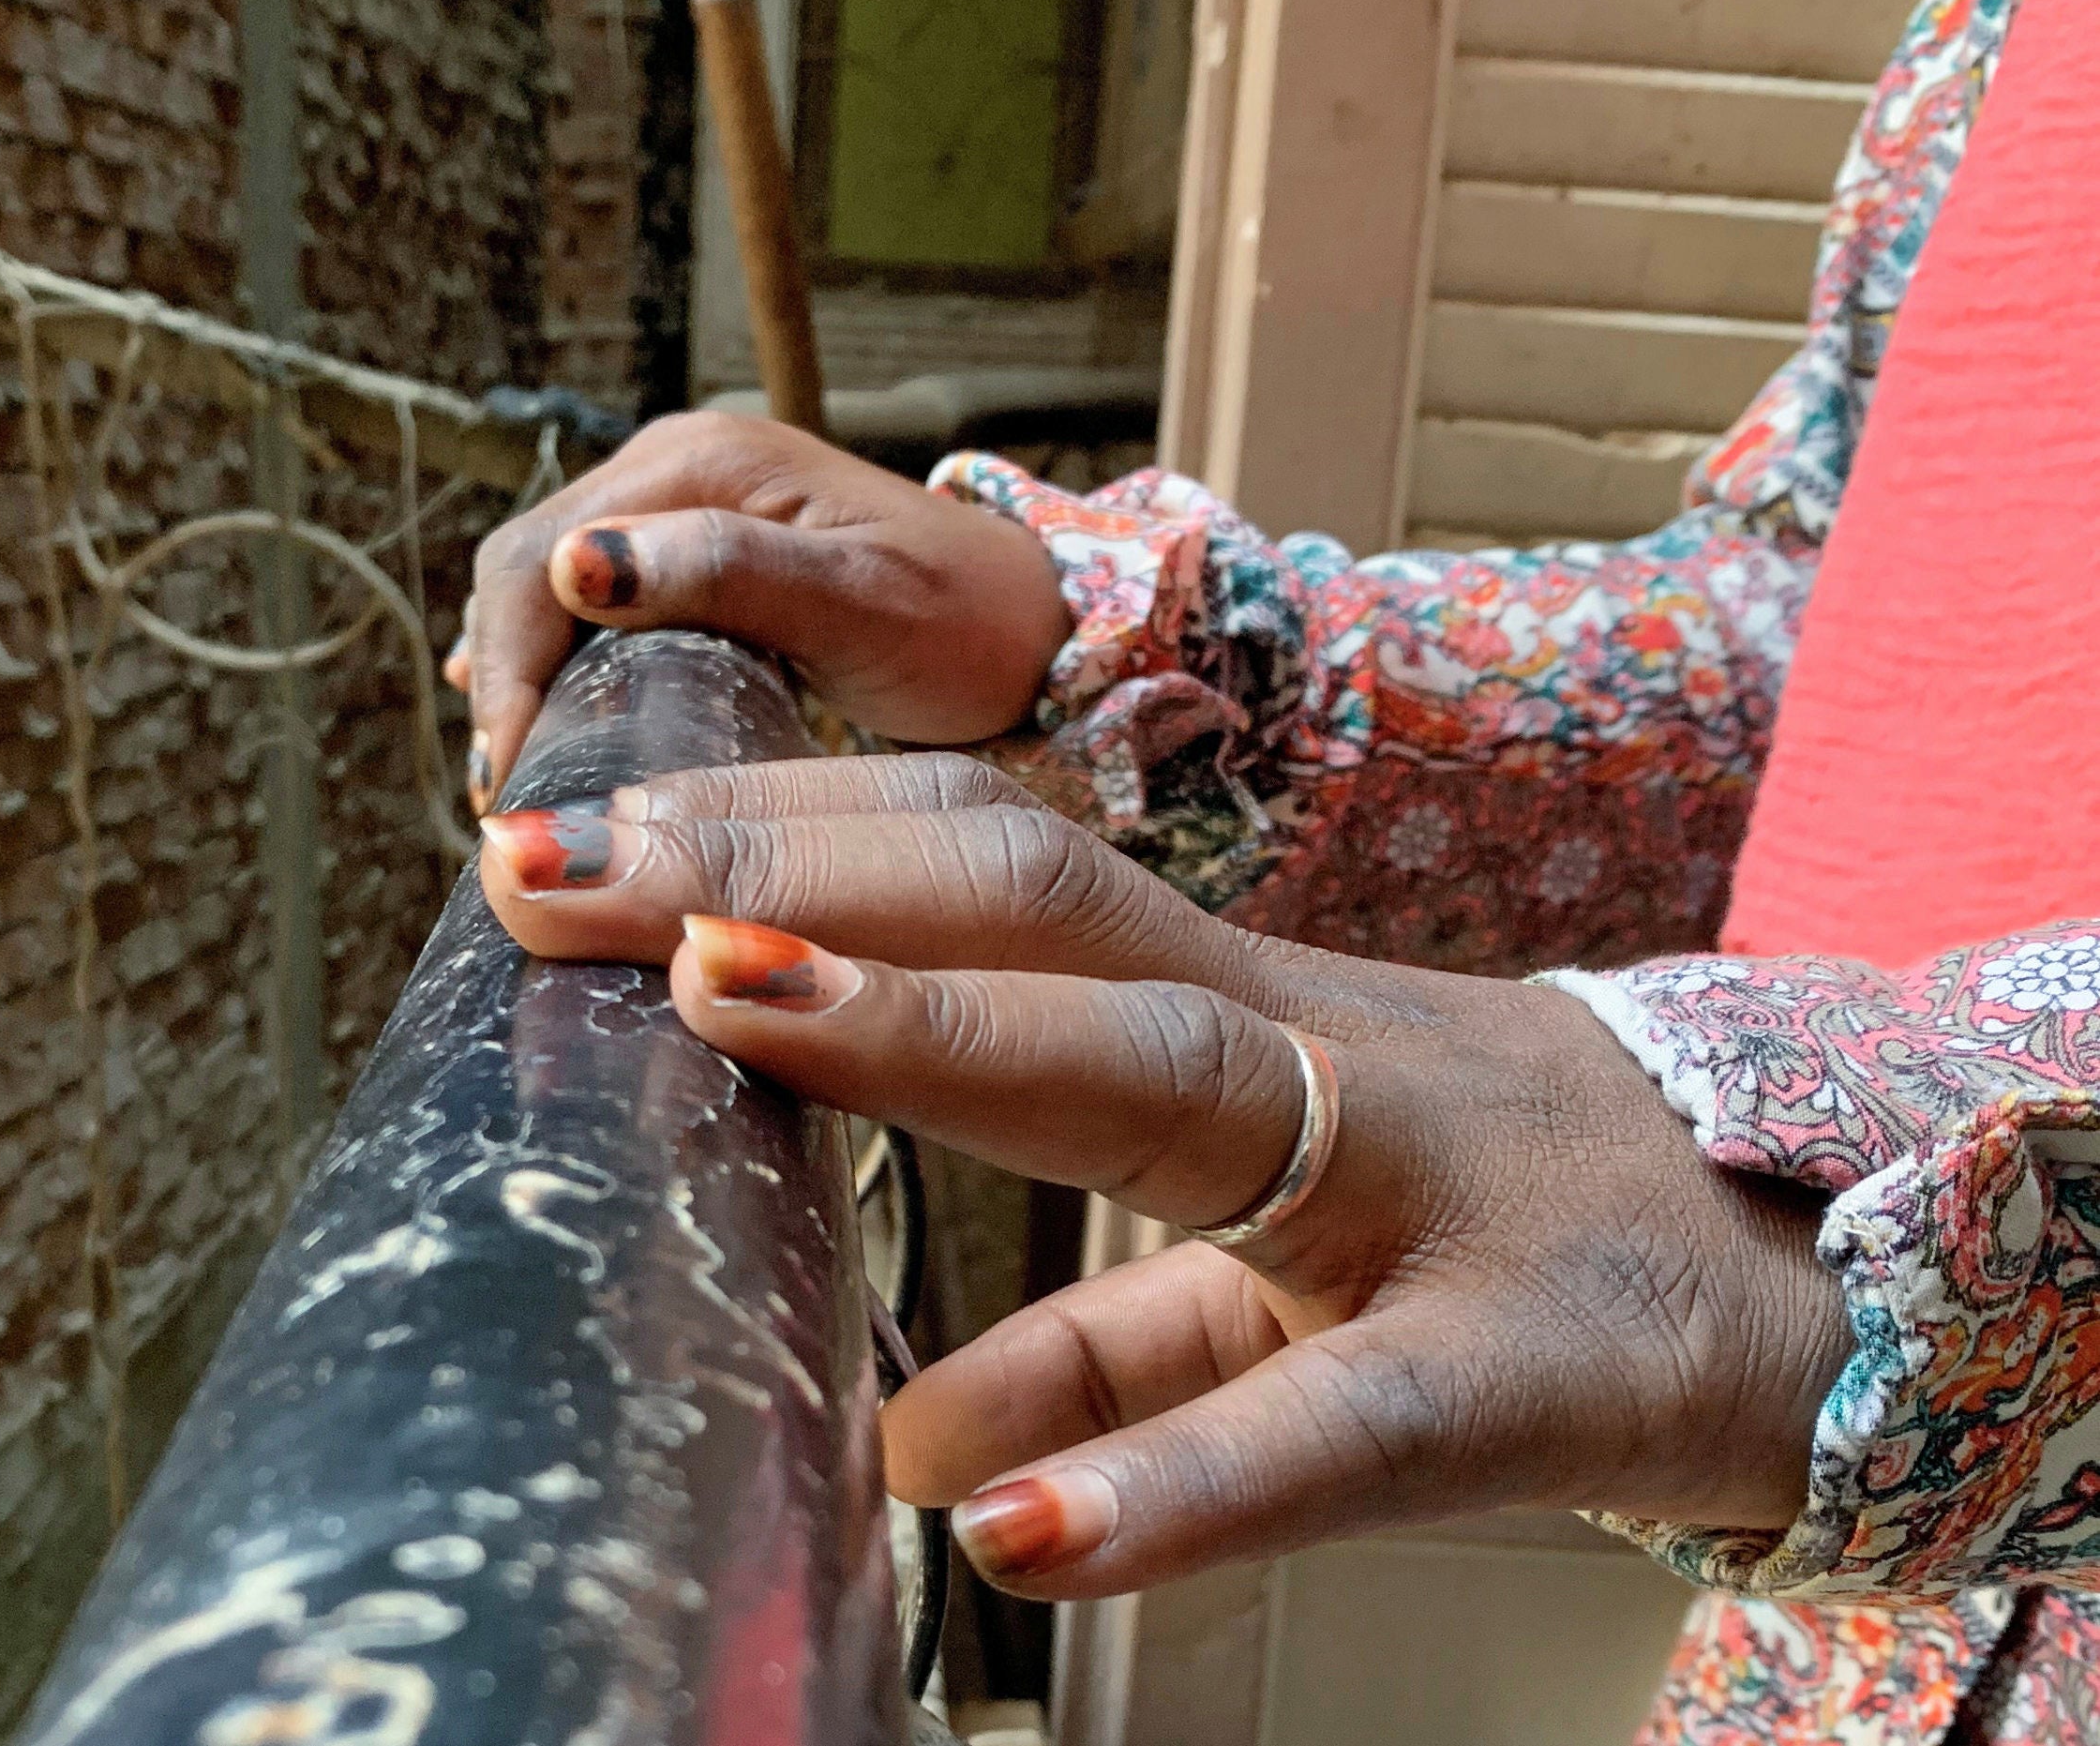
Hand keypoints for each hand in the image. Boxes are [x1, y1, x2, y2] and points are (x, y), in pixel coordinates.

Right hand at [447, 413, 1069, 810]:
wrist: (1035, 628)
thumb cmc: (966, 622)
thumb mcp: (855, 602)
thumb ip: (723, 571)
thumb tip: (576, 564)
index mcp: (699, 463)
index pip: (538, 559)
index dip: (507, 671)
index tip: (511, 781)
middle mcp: (674, 468)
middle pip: (526, 572)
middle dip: (503, 683)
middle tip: (508, 803)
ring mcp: (679, 510)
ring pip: (548, 593)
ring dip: (522, 682)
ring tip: (520, 785)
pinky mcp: (693, 560)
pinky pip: (591, 612)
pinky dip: (558, 673)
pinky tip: (544, 736)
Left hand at [472, 757, 1853, 1598]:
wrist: (1808, 1284)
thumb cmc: (1499, 1250)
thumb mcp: (1276, 1289)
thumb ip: (1098, 1351)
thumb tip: (909, 1451)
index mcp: (1231, 1019)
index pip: (987, 870)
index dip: (781, 833)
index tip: (565, 833)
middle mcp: (1305, 1055)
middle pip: (1041, 908)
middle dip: (791, 867)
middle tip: (551, 857)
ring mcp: (1415, 1194)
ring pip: (1173, 1072)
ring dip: (945, 1035)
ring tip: (725, 998)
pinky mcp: (1520, 1375)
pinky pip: (1336, 1420)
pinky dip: (1176, 1469)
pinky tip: (1006, 1526)